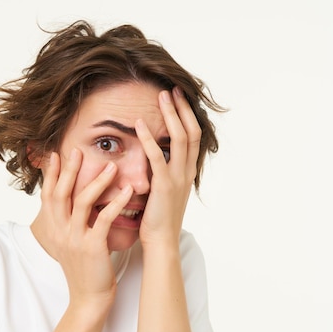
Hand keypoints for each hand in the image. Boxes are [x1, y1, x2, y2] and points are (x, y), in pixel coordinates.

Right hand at [35, 149, 133, 306]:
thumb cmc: (84, 268)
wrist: (88, 298)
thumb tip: (74, 200)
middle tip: (78, 150)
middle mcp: (59, 231)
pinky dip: (116, 203)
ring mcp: (74, 239)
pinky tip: (127, 191)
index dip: (51, 174)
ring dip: (97, 182)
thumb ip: (69, 222)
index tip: (56, 154)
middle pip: (60, 193)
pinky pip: (104, 219)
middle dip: (69, 170)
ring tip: (112, 167)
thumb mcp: (69, 243)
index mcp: (52, 229)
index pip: (48, 195)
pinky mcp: (92, 247)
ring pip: (81, 202)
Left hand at [135, 87, 200, 248]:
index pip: (192, 136)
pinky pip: (157, 156)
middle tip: (172, 89)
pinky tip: (140, 124)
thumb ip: (163, 172)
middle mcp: (187, 171)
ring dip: (171, 115)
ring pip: (179, 138)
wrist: (161, 242)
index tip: (177, 98)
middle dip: (182, 108)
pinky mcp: (164, 185)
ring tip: (162, 96)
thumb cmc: (158, 219)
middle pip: (190, 131)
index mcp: (187, 172)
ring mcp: (177, 177)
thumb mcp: (165, 192)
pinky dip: (148, 138)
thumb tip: (156, 156)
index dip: (186, 116)